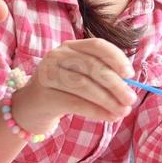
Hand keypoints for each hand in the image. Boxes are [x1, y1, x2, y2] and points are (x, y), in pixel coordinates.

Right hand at [12, 39, 137, 134]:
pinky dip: (95, 111)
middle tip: (131, 100)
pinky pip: (75, 103)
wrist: (31, 106)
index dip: (116, 58)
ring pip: (83, 85)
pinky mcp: (44, 94)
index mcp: (71, 47)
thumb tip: (129, 88)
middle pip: (92, 66)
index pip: (97, 45)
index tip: (130, 74)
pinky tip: (108, 117)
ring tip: (122, 112)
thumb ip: (102, 78)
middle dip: (115, 84)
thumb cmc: (63, 90)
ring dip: (107, 100)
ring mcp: (48, 73)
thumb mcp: (81, 77)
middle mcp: (57, 55)